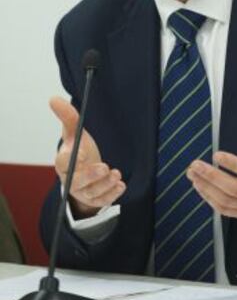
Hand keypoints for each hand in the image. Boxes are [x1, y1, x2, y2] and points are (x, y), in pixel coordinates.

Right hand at [50, 96, 125, 217]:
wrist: (85, 169)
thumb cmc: (78, 149)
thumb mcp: (74, 131)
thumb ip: (67, 116)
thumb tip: (54, 98)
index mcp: (63, 162)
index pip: (62, 162)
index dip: (70, 158)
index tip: (82, 152)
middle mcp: (70, 179)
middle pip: (77, 182)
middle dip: (91, 176)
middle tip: (105, 167)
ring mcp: (82, 191)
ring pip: (91, 192)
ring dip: (104, 185)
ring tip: (116, 174)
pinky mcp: (94, 199)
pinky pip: (101, 201)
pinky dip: (111, 195)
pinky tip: (121, 185)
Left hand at [186, 101, 236, 219]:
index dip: (234, 164)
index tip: (217, 154)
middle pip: (234, 189)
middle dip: (211, 176)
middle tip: (194, 165)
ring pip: (227, 201)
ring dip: (207, 188)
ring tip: (192, 174)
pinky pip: (226, 211)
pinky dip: (211, 200)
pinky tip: (200, 187)